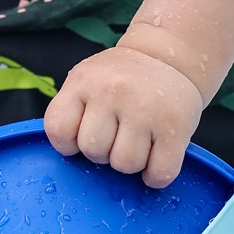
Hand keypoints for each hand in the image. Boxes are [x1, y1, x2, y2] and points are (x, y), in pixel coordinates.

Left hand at [44, 45, 202, 188]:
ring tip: (137, 141)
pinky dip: (156, 176)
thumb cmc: (121, 79)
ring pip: (125, 165)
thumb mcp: (87, 80)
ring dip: (130, 163)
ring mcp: (145, 108)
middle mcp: (113, 91)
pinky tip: (156, 159)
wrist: (168, 57)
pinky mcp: (175, 125)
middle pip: (93, 151)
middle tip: (116, 135)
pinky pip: (160, 173)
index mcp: (83, 81)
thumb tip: (72, 153)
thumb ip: (73, 111)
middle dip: (103, 152)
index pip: (58, 130)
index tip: (82, 137)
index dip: (68, 143)